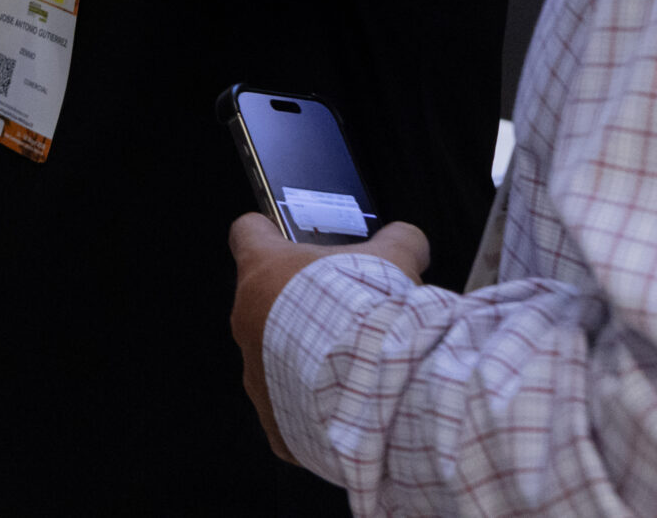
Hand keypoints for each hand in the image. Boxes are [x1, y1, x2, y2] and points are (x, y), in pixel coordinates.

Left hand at [227, 214, 427, 460]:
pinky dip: (317, 410)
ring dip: (308, 361)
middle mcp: (247, 322)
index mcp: (263, 272)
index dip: (267, 233)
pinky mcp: (274, 422)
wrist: (377, 386)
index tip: (281, 236)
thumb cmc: (370, 314)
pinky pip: (291, 412)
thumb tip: (409, 241)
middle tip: (346, 314)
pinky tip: (350, 407)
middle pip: (266, 304)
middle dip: (304, 309)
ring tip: (353, 366)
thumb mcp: (392, 260)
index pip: (247, 234)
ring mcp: (255, 375)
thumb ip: (398, 241)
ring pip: (276, 361)